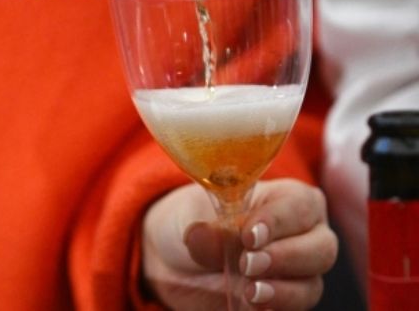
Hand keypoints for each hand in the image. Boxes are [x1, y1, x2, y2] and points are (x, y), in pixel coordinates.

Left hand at [142, 179, 337, 309]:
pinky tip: (252, 303)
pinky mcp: (284, 301)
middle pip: (321, 247)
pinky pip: (295, 309)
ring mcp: (297, 272)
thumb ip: (204, 229)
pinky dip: (276, 306)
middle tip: (247, 263)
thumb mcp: (191, 216)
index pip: (300, 205)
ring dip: (283, 290)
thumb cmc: (195, 221)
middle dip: (285, 257)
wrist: (177, 259)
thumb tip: (202, 236)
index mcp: (286, 198)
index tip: (249, 235)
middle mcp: (302, 234)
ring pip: (312, 284)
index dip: (277, 221)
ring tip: (250, 290)